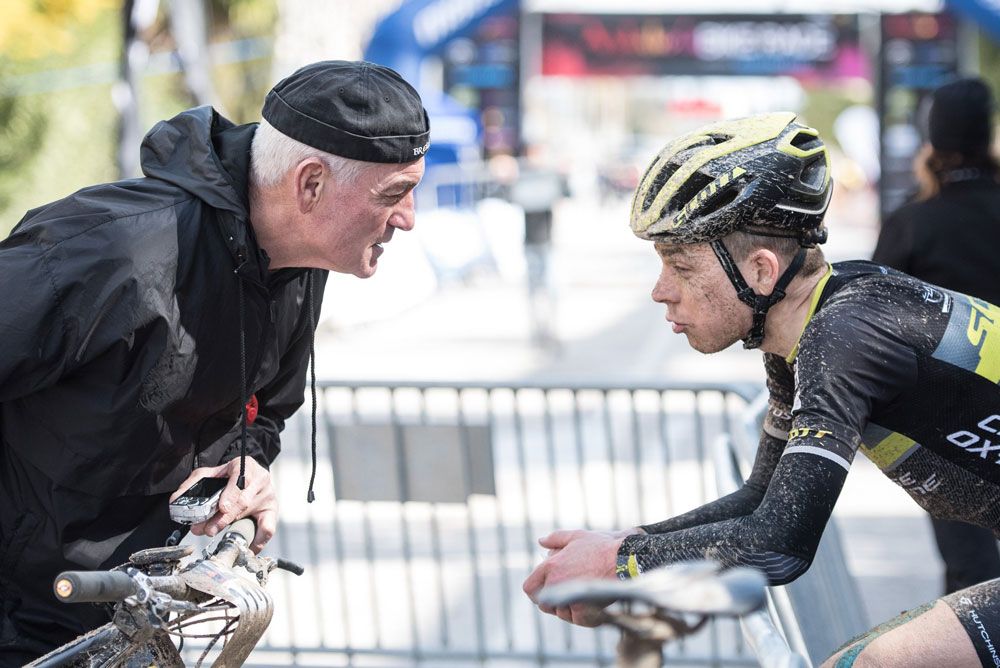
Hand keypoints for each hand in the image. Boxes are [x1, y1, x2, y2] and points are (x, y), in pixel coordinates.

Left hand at [170, 457, 276, 552]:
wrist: (251, 473)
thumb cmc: (228, 475)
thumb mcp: (210, 473)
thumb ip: (193, 484)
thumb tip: (175, 501)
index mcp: (245, 466)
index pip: (240, 479)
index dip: (231, 495)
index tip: (222, 508)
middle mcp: (260, 480)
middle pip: (243, 501)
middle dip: (223, 519)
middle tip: (207, 530)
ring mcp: (267, 496)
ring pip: (252, 515)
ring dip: (234, 529)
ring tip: (218, 537)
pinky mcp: (271, 510)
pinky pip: (268, 528)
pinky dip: (258, 540)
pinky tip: (246, 548)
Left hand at [522, 528, 641, 626]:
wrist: (626, 562)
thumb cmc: (602, 548)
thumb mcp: (577, 536)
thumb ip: (556, 538)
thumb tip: (541, 541)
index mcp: (551, 566)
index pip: (529, 588)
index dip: (536, 591)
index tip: (545, 591)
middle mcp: (556, 584)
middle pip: (543, 604)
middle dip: (552, 602)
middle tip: (568, 595)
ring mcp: (569, 599)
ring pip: (560, 613)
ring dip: (569, 608)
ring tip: (584, 595)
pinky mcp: (583, 612)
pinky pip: (576, 619)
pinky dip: (582, 615)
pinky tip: (591, 604)